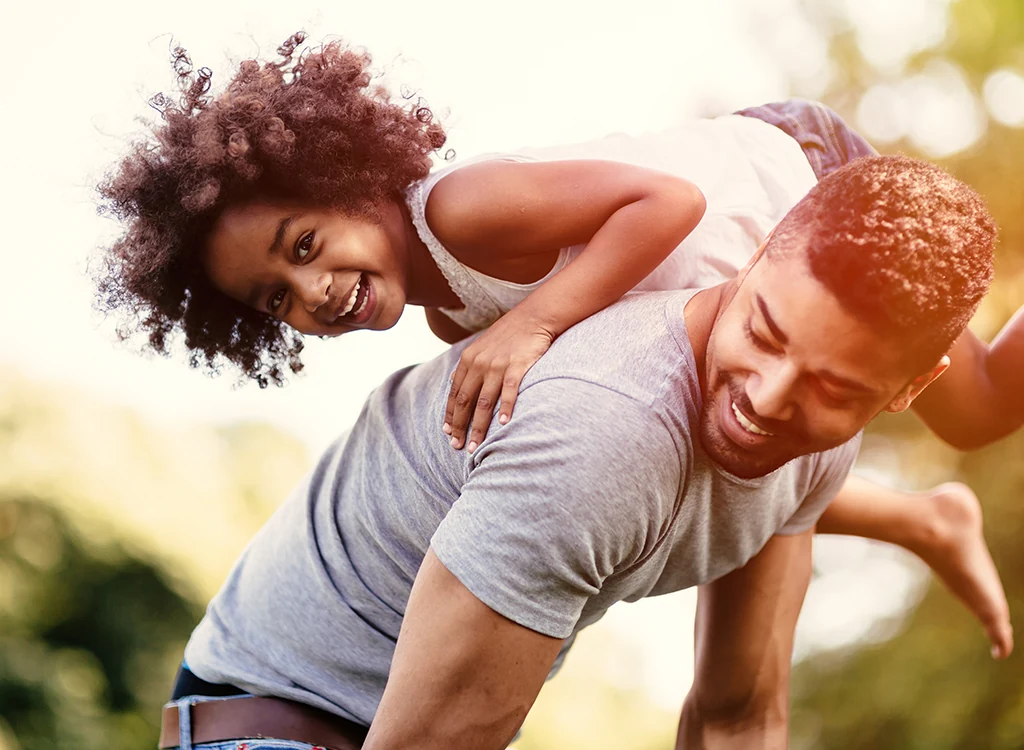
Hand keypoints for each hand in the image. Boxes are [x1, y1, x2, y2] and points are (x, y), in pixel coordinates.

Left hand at [443, 312, 554, 451]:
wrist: (533, 317)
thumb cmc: (508, 333)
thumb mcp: (481, 346)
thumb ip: (468, 365)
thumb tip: (454, 381)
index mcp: (468, 360)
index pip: (454, 393)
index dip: (450, 414)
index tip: (447, 432)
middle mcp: (479, 364)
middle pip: (465, 401)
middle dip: (459, 426)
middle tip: (457, 446)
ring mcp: (497, 365)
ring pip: (483, 402)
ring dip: (479, 427)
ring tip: (476, 445)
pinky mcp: (517, 366)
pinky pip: (509, 391)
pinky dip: (505, 408)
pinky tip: (503, 424)